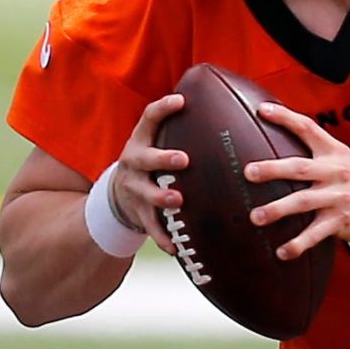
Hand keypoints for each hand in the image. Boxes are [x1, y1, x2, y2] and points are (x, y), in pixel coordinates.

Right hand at [112, 92, 188, 251]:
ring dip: (161, 197)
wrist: (120, 192)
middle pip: (144, 158)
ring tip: (178, 200)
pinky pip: (150, 226)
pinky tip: (176, 247)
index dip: (163, 109)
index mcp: (141, 140)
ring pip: (145, 194)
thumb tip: (230, 109)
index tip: (181, 101)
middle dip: (163, 158)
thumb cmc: (153, 161)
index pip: (148, 118)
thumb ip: (183, 129)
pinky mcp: (138, 213)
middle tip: (183, 160)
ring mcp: (134, 188)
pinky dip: (162, 237)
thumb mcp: (156, 141)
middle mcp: (134, 162)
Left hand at [242, 102, 349, 259]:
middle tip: (249, 172)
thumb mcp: (346, 161)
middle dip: (272, 170)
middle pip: (299, 168)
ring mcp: (338, 198)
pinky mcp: (341, 221)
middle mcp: (335, 172)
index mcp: (335, 153)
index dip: (285, 117)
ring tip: (256, 217)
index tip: (263, 110)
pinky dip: (297, 244)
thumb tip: (285, 153)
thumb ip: (319, 156)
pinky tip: (282, 251)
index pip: (308, 128)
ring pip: (303, 202)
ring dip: (277, 210)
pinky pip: (315, 234)